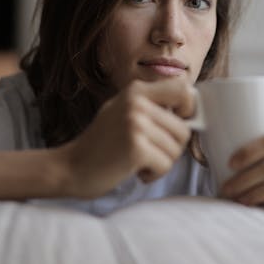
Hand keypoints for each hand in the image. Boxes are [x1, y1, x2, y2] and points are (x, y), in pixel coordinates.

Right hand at [58, 78, 195, 198]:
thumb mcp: (124, 111)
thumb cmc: (102, 144)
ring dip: (161, 162)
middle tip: (148, 152)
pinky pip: (166, 165)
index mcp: (136, 90)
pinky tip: (134, 170)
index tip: (177, 125)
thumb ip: (153, 105)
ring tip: (137, 160)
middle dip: (171, 148)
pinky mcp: (136, 148)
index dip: (190, 110)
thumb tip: (193, 108)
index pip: (184, 89)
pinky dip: (153, 174)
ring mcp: (136, 124)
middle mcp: (136, 103)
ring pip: (176, 150)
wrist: (70, 167)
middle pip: (184, 129)